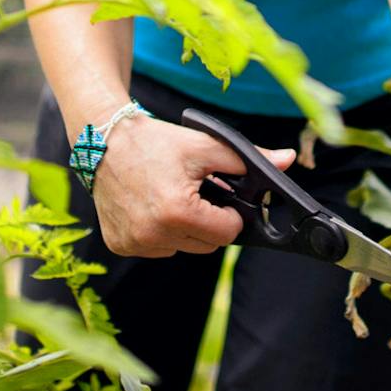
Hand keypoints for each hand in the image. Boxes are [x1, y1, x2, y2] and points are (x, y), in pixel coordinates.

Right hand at [88, 113, 296, 257]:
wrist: (103, 141)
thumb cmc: (155, 142)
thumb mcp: (204, 146)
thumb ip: (247, 159)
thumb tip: (287, 160)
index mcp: (178, 212)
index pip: (227, 233)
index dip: (229, 213)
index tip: (218, 194)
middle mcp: (153, 235)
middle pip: (206, 245)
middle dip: (208, 221)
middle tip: (193, 192)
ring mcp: (134, 244)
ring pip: (183, 248)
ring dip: (185, 228)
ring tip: (171, 196)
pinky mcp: (120, 245)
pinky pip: (157, 248)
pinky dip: (160, 232)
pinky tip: (151, 206)